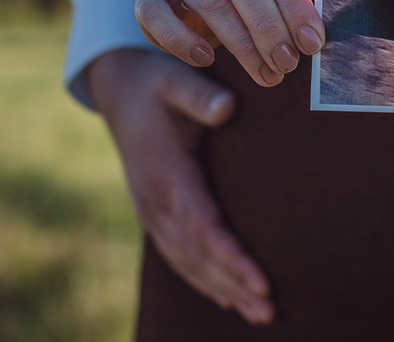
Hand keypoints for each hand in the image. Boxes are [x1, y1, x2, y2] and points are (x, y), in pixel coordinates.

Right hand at [87, 48, 273, 324]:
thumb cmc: (159, 83)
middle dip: (234, 284)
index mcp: (166, 174)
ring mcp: (151, 211)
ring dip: (223, 290)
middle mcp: (155, 201)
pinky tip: (230, 297)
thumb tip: (229, 107)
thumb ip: (200, 94)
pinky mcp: (154, 214)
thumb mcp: (176, 78)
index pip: (202, 226)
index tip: (262, 279)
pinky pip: (179, 256)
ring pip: (188, 262)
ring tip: (261, 314)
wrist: (122, 91)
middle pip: (198, 255)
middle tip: (271, 310)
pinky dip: (204, 280)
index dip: (231, 256)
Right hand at [134, 0, 323, 86]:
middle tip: (288, 61)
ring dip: (242, 43)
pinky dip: (183, 42)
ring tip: (266, 72)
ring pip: (208, 0)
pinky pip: (157, 18)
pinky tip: (208, 59)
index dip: (295, 5)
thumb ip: (289, 0)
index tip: (312, 41)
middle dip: (269, 25)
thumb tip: (311, 40)